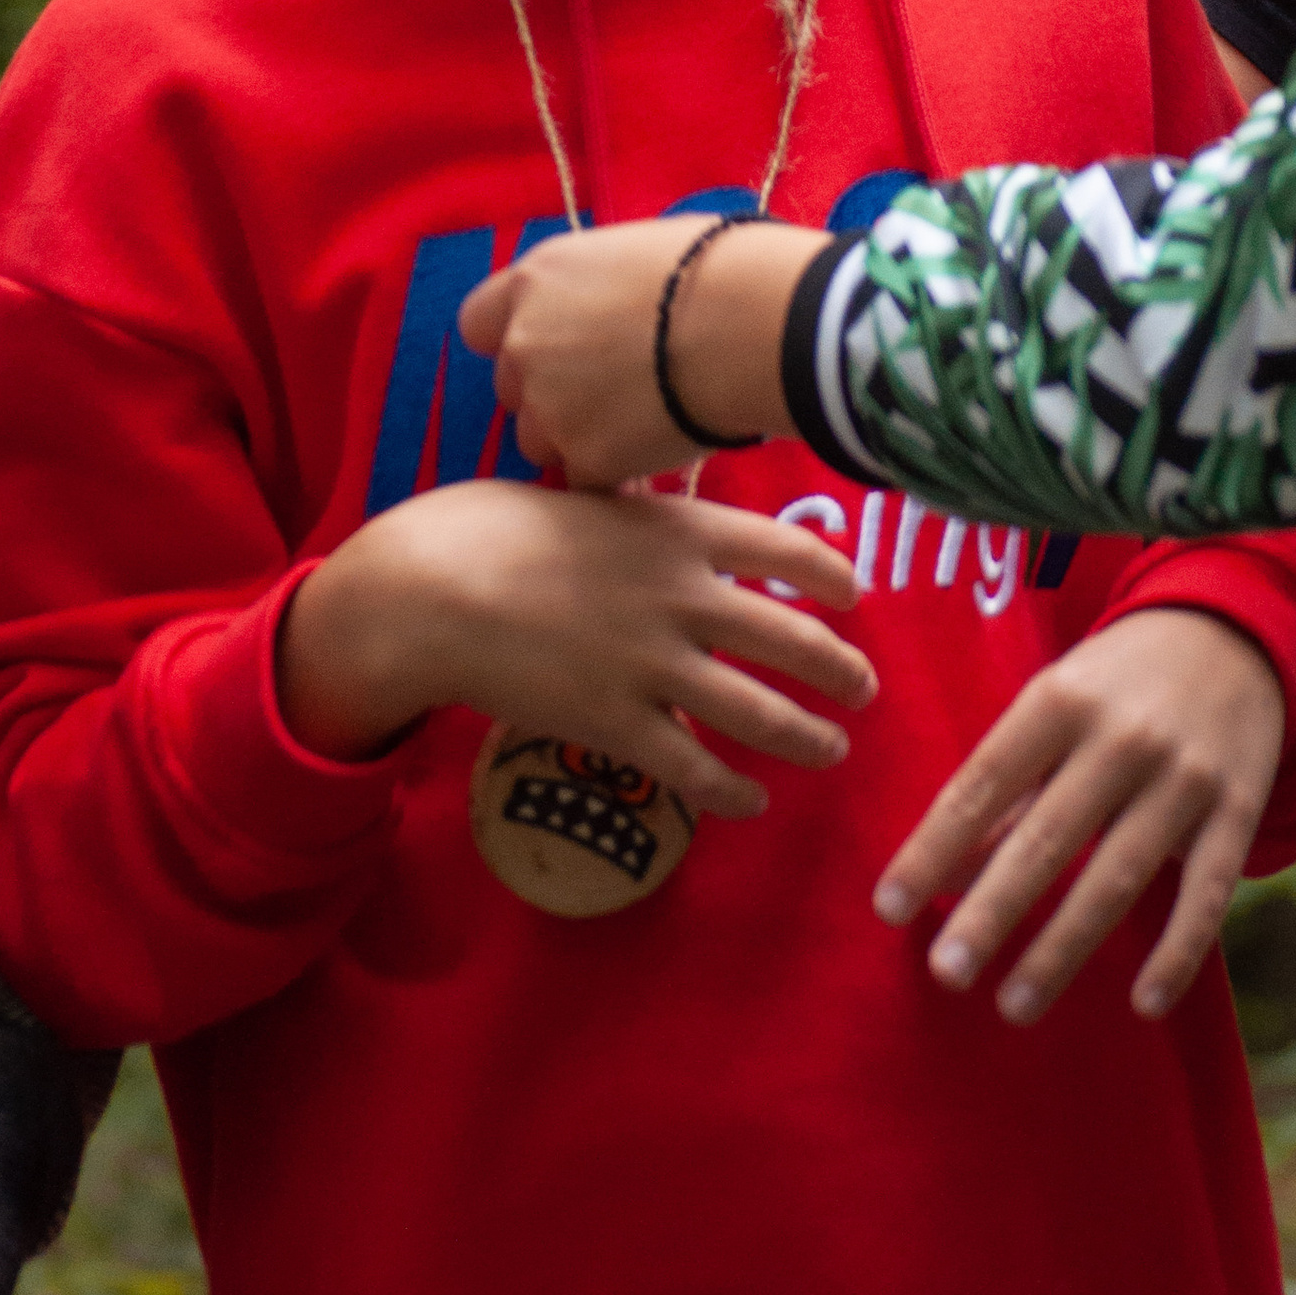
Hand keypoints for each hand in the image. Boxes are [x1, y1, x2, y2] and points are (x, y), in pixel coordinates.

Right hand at [278, 475, 873, 817]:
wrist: (432, 589)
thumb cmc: (495, 527)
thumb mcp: (586, 496)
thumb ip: (643, 516)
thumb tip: (681, 514)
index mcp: (676, 531)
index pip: (788, 548)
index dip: (834, 575)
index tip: (854, 595)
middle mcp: (681, 597)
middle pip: (793, 638)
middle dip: (841, 669)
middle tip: (863, 687)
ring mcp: (652, 664)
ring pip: (760, 712)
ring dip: (808, 735)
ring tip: (832, 747)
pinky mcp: (616, 724)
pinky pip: (693, 768)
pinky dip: (733, 789)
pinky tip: (750, 798)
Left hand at [460, 214, 819, 487]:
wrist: (754, 324)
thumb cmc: (714, 269)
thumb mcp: (631, 251)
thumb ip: (592, 287)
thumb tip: (605, 305)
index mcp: (534, 280)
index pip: (480, 321)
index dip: (513, 338)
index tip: (552, 348)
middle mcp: (525, 342)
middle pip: (511, 386)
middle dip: (550, 393)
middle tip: (614, 387)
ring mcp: (549, 406)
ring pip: (539, 440)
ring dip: (576, 438)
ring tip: (641, 419)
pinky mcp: (584, 459)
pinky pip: (584, 478)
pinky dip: (613, 473)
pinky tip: (655, 449)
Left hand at [873, 603, 1285, 1026]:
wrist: (1234, 634)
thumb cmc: (1116, 682)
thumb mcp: (1055, 705)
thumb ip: (1007, 784)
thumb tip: (946, 872)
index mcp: (1059, 700)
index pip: (982, 784)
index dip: (934, 847)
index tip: (891, 908)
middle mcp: (1121, 738)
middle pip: (1047, 838)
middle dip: (993, 910)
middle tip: (946, 972)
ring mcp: (1185, 777)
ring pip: (1118, 876)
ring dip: (1063, 947)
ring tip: (1014, 1005)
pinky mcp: (1238, 811)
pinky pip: (1206, 894)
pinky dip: (1177, 953)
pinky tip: (1144, 1003)